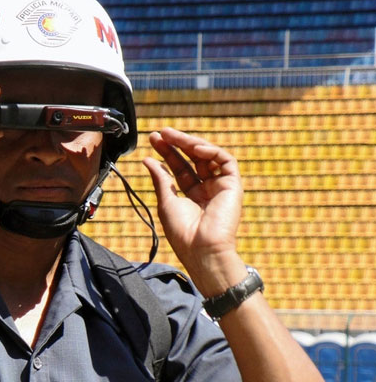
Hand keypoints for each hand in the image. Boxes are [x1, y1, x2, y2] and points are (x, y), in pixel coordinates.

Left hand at [143, 127, 242, 284]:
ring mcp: (220, 187)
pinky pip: (225, 161)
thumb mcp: (166, 201)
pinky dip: (211, 151)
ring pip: (208, 157)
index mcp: (191, 197)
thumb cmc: (182, 232)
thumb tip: (148, 160)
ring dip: (190, 143)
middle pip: (192, 160)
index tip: (153, 140)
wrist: (202, 249)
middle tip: (161, 133)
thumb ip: (161, 178)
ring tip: (172, 136)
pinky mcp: (233, 186)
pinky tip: (195, 148)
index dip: (167, 154)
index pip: (179, 169)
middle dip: (176, 144)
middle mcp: (207, 190)